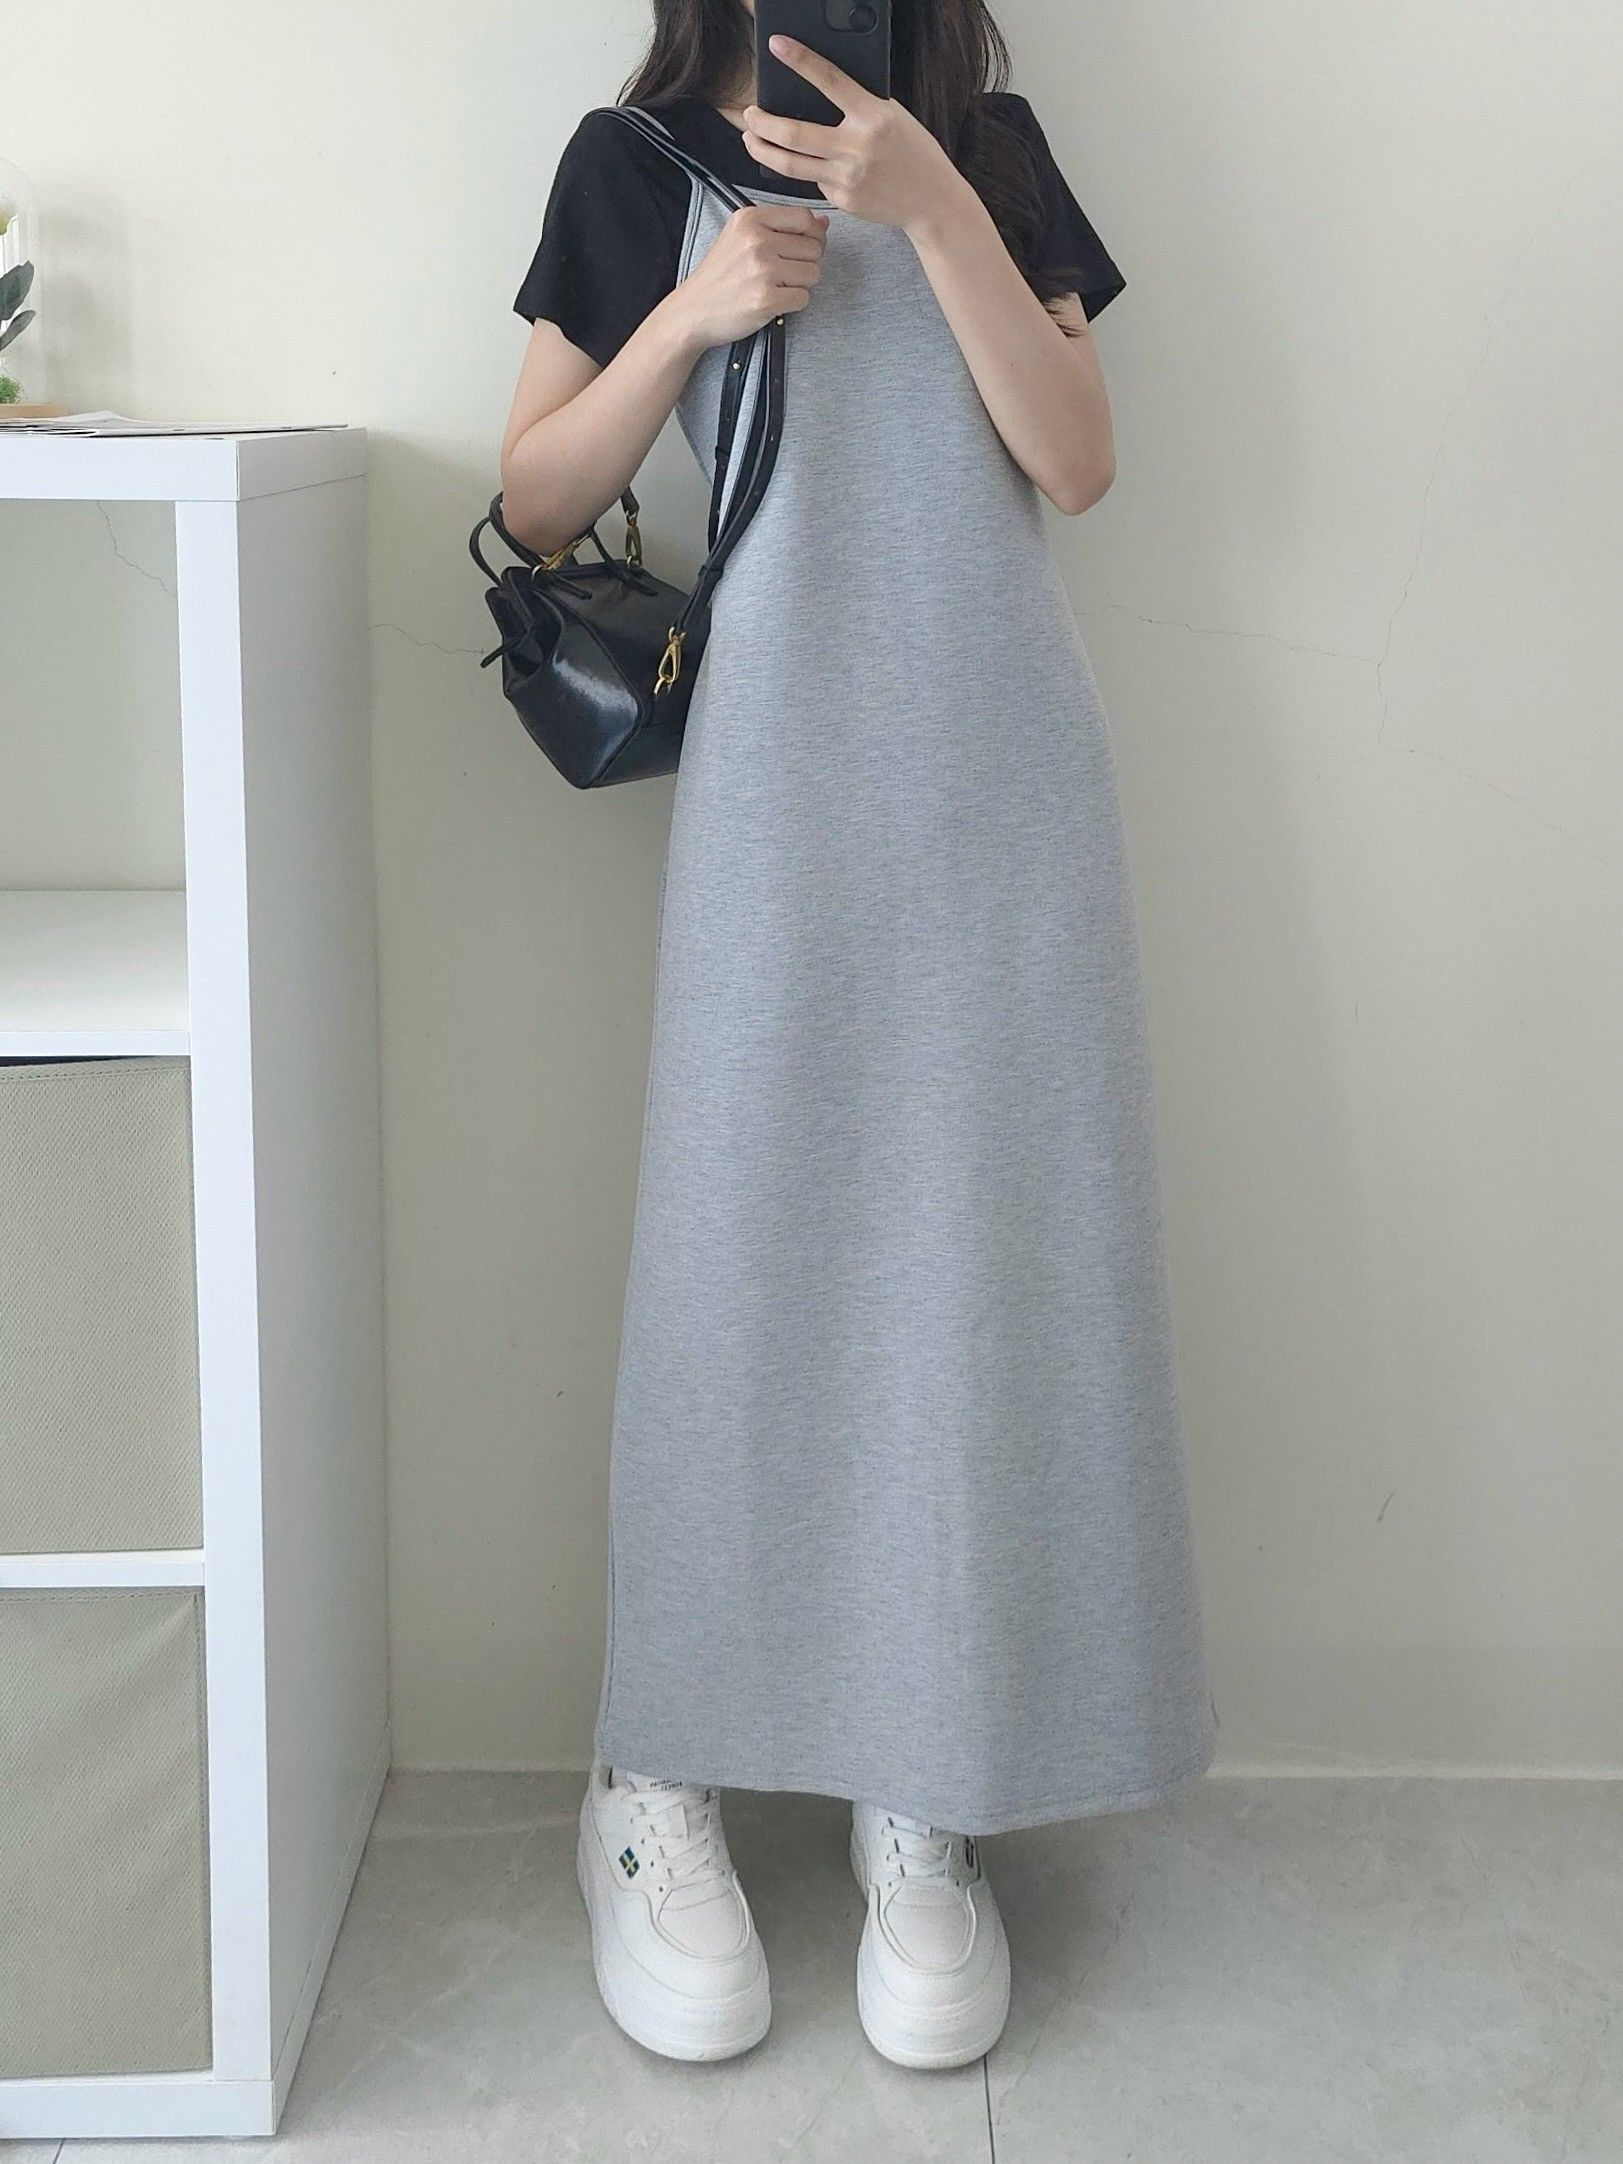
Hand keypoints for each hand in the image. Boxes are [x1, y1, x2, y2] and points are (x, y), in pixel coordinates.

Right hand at [670, 201, 828, 349]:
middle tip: (783, 273)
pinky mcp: (766, 299)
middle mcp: (757, 241)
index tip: (803, 246)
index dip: (812, 234)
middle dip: (805, 263)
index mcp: (751, 219)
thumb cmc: (720, 275)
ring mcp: (762, 270)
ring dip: (800, 284)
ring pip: (813, 274)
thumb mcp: (742, 237)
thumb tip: (823, 223)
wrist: (694, 309)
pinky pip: (803, 298)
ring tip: (777, 286)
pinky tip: (774, 301)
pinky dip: (793, 304)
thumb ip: (782, 227)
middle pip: (814, 248)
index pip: (804, 217)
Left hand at [742, 36, 969, 234]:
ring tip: (751, 139)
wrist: (932, 201)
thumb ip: (861, 107)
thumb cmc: (915, 153)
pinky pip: (814, 182)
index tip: (777, 46)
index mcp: (873, 116)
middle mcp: (857, 147)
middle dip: (763, 123)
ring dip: (763, 151)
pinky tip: (809, 166)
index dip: (800, 60)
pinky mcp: (843, 200)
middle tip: (749, 114)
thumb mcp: (894, 117)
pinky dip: (808, 172)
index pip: (829, 80)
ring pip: (791, 165)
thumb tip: (822, 95)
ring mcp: (848, 177)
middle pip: (794, 134)